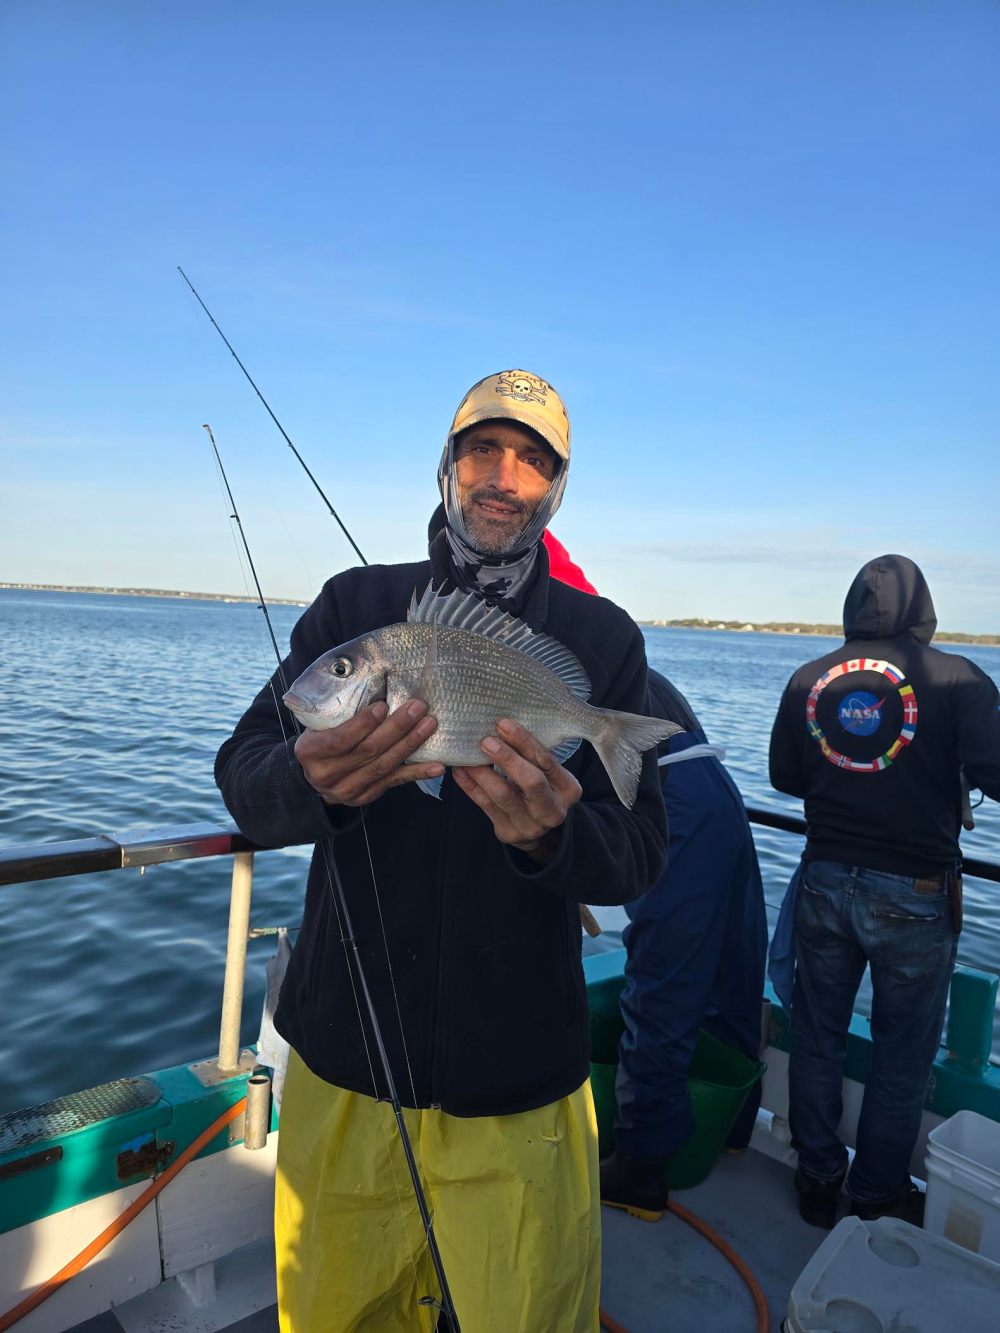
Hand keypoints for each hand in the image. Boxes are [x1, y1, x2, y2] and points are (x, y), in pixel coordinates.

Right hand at [294, 699, 442, 806]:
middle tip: (417, 708)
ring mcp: (347, 789)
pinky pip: (394, 782)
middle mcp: (327, 775)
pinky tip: (436, 766)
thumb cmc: (321, 739)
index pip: (339, 739)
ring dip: (410, 744)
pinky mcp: (366, 796)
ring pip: (384, 766)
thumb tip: (378, 686)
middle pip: (367, 751)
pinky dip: (417, 773)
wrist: (316, 776)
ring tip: (429, 725)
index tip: (384, 705)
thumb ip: (341, 713)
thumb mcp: (319, 725)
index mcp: (311, 752)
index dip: (363, 724)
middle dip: (396, 728)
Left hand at [452, 718, 581, 860]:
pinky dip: (471, 786)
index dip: (525, 742)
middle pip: (531, 781)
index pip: (547, 761)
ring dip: (482, 772)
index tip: (504, 724)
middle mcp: (552, 809)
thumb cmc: (543, 789)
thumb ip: (533, 757)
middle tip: (486, 741)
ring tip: (466, 755)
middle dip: (507, 758)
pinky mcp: (509, 833)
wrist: (541, 831)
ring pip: (503, 795)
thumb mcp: (550, 775)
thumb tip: (501, 725)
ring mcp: (531, 825)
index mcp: (568, 789)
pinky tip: (459, 771)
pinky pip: (486, 806)